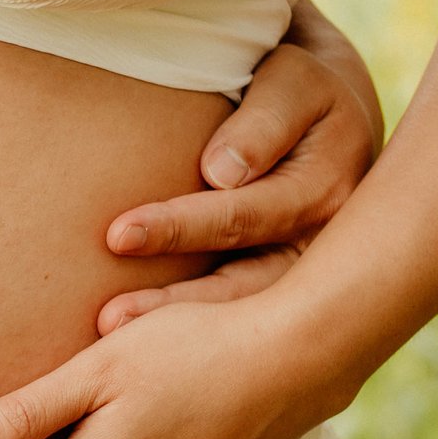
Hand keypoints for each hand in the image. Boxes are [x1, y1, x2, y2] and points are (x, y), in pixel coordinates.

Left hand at [94, 7, 382, 335]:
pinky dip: (194, 342)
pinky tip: (139, 357)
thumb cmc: (298, 84)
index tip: (117, 236)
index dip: (183, 226)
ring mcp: (309, 280)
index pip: (246, 215)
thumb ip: (265, 119)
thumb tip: (222, 174)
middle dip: (175, 304)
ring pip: (244, 314)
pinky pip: (241, 325)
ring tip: (111, 342)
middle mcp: (324, 247)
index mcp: (329, 190)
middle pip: (246, 284)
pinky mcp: (288, 297)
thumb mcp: (294, 81)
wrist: (330, 108)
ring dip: (178, 329)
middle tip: (106, 320)